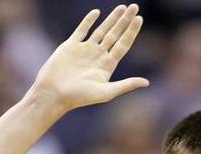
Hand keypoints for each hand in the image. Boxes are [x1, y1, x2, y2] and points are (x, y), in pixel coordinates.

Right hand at [28, 4, 148, 112]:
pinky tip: (97, 12)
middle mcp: (98, 56)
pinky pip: (81, 30)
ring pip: (101, 30)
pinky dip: (88, 21)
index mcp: (107, 66)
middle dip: (125, 21)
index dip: (131, 32)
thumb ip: (126, 85)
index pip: (123, 44)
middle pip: (115, 34)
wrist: (54, 93)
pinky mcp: (70, 46)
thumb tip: (147, 83)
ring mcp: (84, 50)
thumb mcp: (106, 92)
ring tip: (122, 7)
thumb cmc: (80, 97)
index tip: (139, 19)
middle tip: (135, 7)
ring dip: (112, 19)